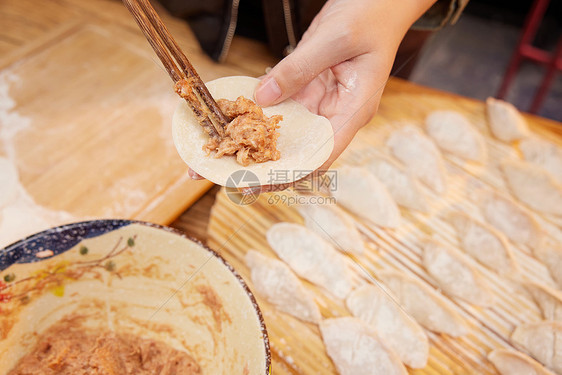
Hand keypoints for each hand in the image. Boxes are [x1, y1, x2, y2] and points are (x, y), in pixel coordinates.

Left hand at [251, 0, 435, 191]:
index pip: (323, 154)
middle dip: (269, 163)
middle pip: (301, 148)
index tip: (262, 181)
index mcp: (354, 111)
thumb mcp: (334, 39)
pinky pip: (282, 105)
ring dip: (260, 140)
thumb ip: (298, 68)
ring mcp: (321, 101)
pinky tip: (236, 118)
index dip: (293, 171)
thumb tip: (263, 97)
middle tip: (234, 173)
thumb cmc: (370, 16)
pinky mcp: (308, 87)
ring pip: (288, 129)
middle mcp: (336, 113)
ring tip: (228, 153)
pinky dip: (261, 111)